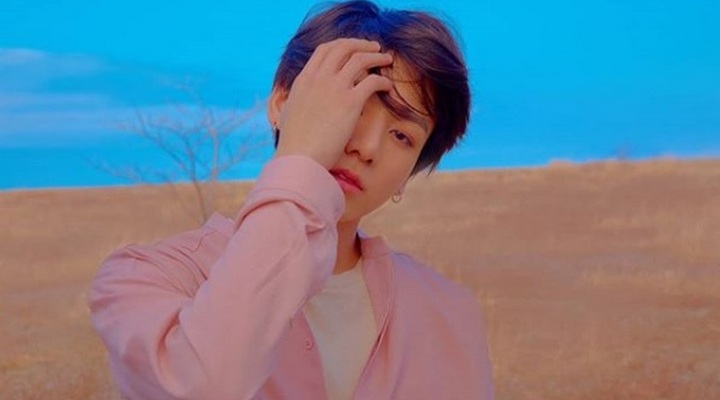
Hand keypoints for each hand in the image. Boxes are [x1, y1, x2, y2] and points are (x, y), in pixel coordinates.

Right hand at [274, 38, 393, 168]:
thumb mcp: (288, 113)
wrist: (299, 158)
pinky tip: (387, 87)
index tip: (352, 49)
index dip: (341, 45)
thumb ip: (295, 100)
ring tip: (386, 60)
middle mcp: (319, 78)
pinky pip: (372, 81)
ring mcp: (335, 88)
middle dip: (361, 44)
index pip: (324, 50)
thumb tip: (295, 99)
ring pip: (360, 59)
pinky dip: (382, 80)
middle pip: (343, 47)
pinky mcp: (350, 102)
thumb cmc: (294, 143)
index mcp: (304, 79)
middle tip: (373, 48)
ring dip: (376, 56)